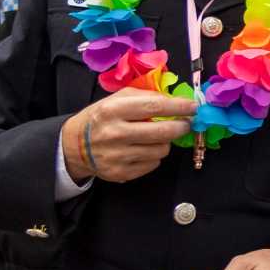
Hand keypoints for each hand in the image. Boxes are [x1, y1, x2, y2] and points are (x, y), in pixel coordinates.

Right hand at [61, 88, 198, 183]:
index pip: (155, 106)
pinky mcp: (121, 172)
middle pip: (162, 131)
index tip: (193, 106)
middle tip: (185, 123)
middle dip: (180, 126)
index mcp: (113, 110)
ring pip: (162, 149)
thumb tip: (175, 100)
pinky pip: (153, 163)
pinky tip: (143, 149)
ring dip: (165, 142)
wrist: (75, 145)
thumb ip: (145, 96)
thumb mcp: (117, 99)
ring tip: (155, 136)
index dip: (179, 107)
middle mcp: (115, 133)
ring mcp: (118, 156)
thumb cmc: (101, 118)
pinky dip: (154, 155)